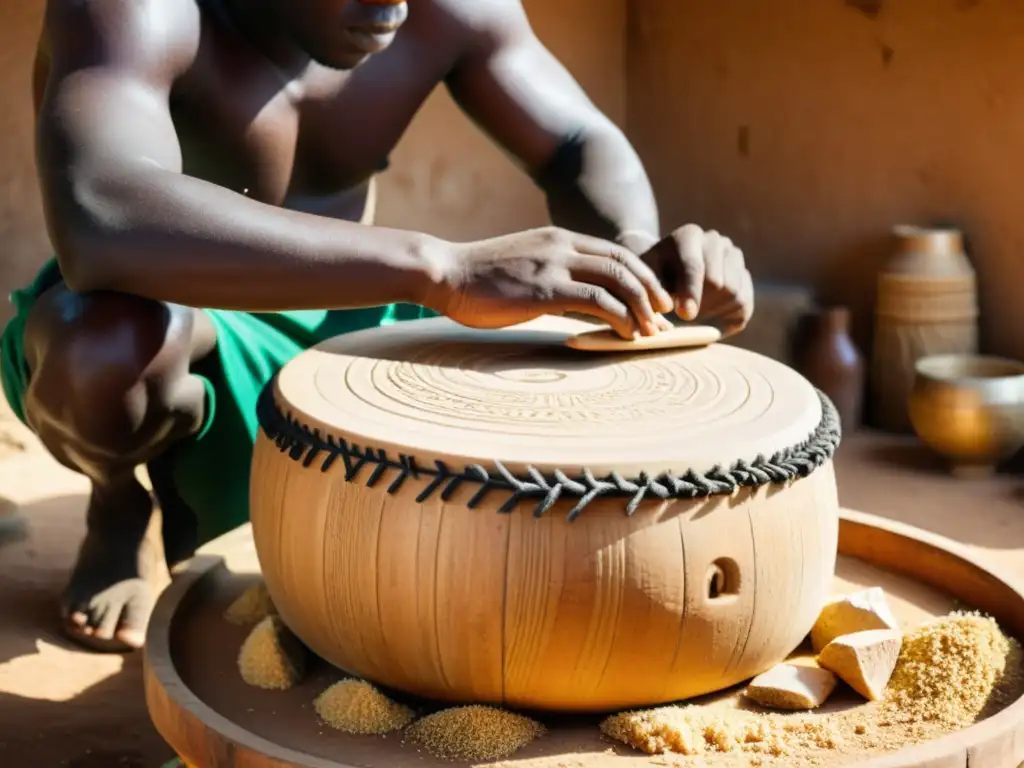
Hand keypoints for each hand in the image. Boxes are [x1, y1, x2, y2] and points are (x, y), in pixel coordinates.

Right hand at [429, 227, 674, 338]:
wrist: (444, 272)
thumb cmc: (477, 278)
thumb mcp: (523, 266)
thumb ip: (551, 273)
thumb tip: (572, 299)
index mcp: (560, 239)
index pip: (615, 252)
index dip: (642, 274)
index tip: (654, 298)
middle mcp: (563, 245)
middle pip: (625, 262)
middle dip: (652, 289)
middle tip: (665, 315)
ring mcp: (555, 264)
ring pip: (618, 280)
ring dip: (641, 306)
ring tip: (651, 330)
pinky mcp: (545, 289)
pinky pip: (596, 301)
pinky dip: (619, 317)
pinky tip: (626, 334)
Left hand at [639, 224, 753, 336]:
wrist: (668, 280)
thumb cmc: (653, 282)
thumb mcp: (646, 284)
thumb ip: (653, 294)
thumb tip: (667, 308)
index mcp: (689, 236)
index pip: (694, 265)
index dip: (690, 292)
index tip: (685, 314)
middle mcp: (715, 241)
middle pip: (717, 280)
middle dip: (701, 304)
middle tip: (686, 317)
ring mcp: (734, 256)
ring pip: (733, 292)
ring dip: (713, 310)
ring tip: (694, 312)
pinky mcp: (745, 277)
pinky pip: (744, 302)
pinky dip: (727, 316)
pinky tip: (710, 315)